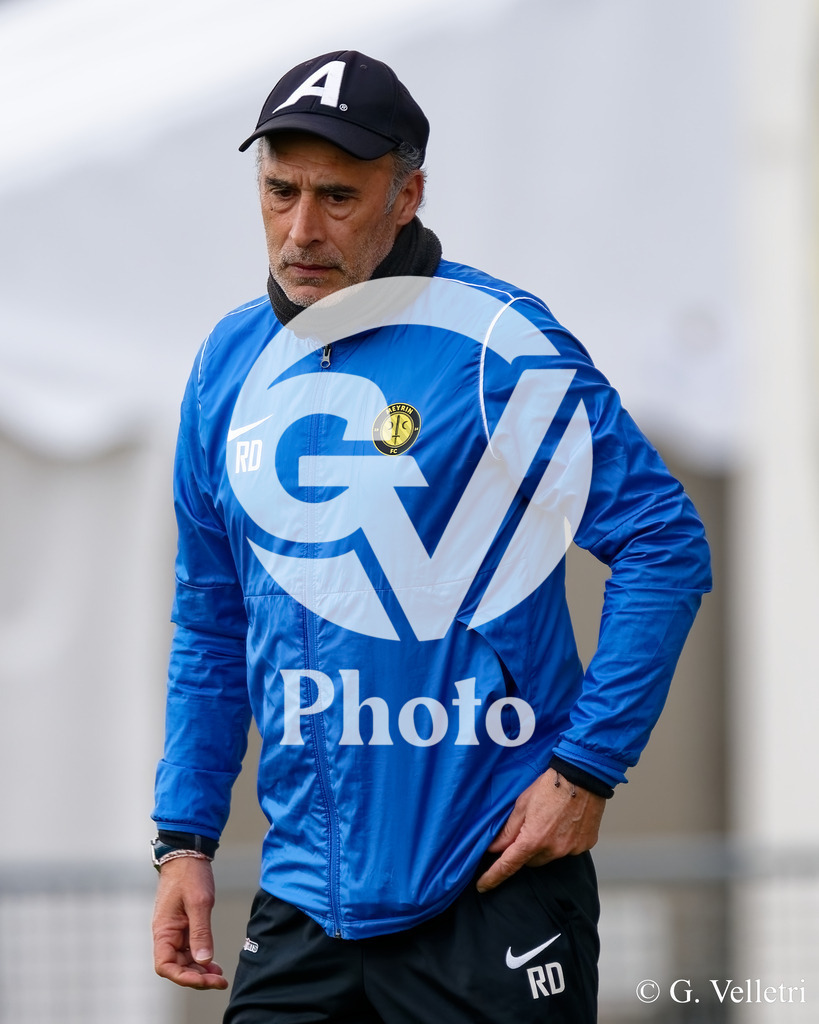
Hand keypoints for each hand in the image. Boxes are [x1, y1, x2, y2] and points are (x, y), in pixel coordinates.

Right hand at [152, 856, 228, 989]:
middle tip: (219, 981)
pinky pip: (189, 948)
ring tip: (219, 975)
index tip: (204, 980)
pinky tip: (213, 963)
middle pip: (177, 966)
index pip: (166, 966)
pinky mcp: (183, 925)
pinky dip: (201, 958)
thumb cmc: (190, 875)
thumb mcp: (199, 902)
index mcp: (164, 930)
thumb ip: (201, 932)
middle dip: (197, 977)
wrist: (188, 853)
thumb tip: (204, 960)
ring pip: (184, 960)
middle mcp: (166, 934)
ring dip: (200, 970)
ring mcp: (175, 930)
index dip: (183, 978)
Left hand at [476, 768, 605, 892]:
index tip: (482, 886)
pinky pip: (567, 850)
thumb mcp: (522, 804)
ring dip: (544, 846)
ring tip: (548, 822)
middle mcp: (553, 849)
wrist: (583, 775)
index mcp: (534, 839)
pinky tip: (564, 823)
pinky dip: (562, 841)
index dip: (493, 877)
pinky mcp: (584, 845)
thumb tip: (493, 847)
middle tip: (527, 829)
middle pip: (530, 861)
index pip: (508, 865)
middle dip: (525, 850)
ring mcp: (571, 849)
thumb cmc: (551, 785)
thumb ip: (508, 830)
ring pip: (549, 857)